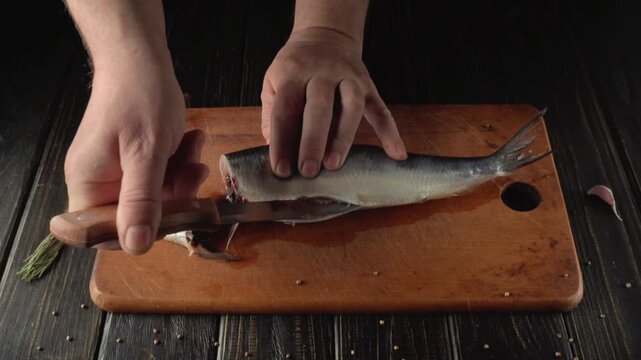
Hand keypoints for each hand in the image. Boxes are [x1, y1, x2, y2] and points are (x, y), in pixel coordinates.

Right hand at [64, 56, 207, 254]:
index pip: (103, 233)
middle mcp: (99, 183)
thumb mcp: (145, 154)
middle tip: (193, 173)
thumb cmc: (139, 98)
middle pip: (138, 216)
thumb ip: (141, 201)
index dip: (138, 232)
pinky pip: (161, 177)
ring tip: (193, 149)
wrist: (141, 59)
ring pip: (156, 197)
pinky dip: (179, 163)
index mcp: (88, 185)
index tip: (172, 216)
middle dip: (172, 197)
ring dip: (181, 177)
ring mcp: (118, 172)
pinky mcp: (136, 161)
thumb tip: (135, 246)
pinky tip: (190, 142)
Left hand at [261, 27, 406, 177]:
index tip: (281, 169)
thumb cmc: (295, 67)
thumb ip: (272, 115)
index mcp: (292, 74)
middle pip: (319, 108)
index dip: (281, 142)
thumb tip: (275, 150)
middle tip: (308, 171)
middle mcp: (322, 73)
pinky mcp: (368, 86)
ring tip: (334, 165)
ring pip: (351, 107)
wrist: (325, 35)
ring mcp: (348, 78)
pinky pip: (381, 109)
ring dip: (343, 138)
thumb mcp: (273, 82)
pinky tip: (396, 154)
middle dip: (313, 142)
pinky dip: (390, 132)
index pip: (285, 110)